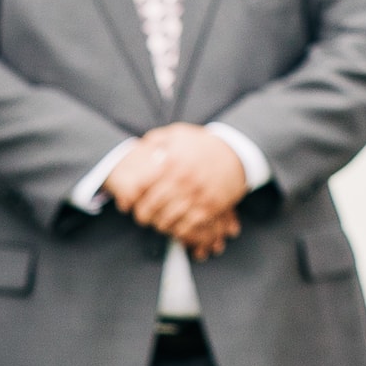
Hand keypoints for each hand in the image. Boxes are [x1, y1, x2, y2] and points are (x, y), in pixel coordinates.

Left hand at [112, 126, 246, 257]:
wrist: (237, 152)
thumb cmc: (204, 144)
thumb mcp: (179, 134)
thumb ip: (156, 139)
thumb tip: (140, 147)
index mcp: (171, 163)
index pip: (141, 187)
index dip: (131, 198)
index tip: (128, 203)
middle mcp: (183, 181)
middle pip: (152, 207)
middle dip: (144, 215)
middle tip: (142, 217)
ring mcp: (197, 196)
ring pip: (169, 220)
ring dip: (160, 224)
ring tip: (158, 222)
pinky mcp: (210, 208)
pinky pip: (189, 227)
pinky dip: (179, 231)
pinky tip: (176, 227)